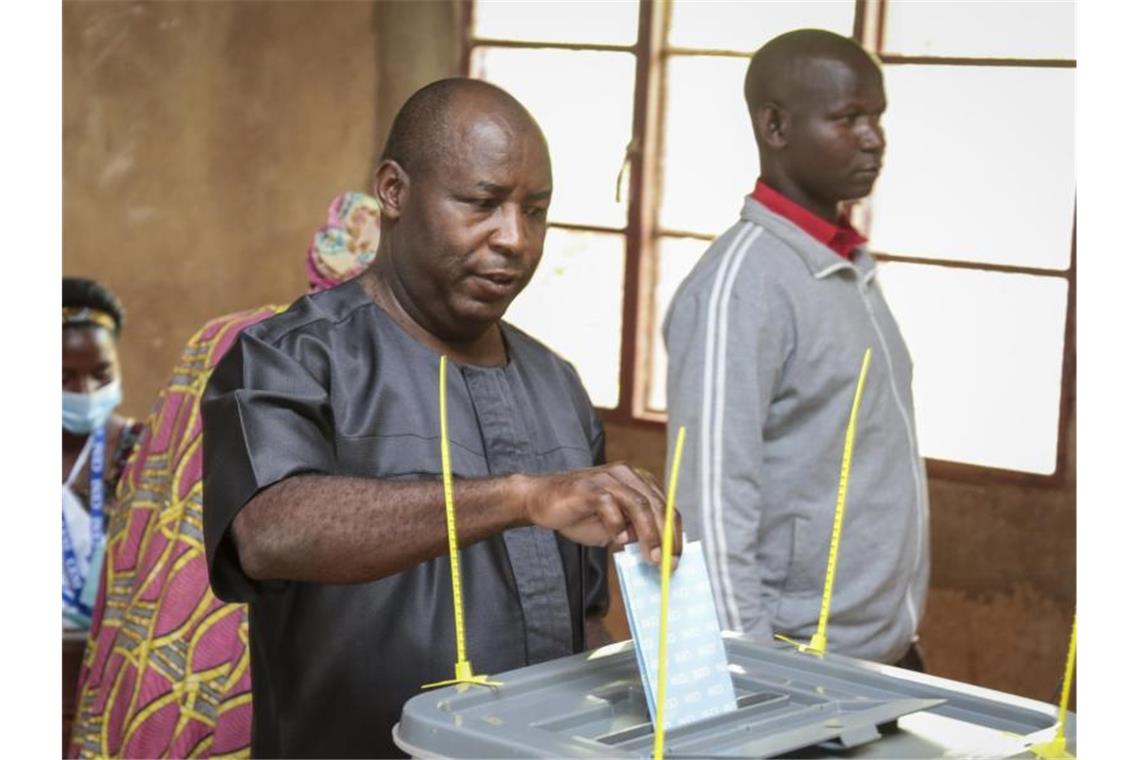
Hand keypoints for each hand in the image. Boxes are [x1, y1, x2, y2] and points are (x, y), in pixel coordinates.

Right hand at [514, 463, 682, 564]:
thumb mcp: (613, 526)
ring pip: (637, 503)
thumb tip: (659, 550)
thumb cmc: (579, 513)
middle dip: (665, 536)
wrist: (540, 500)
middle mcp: (625, 475)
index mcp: (636, 481)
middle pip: (655, 504)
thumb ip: (634, 531)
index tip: (677, 558)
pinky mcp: (587, 486)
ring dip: (648, 533)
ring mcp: (606, 478)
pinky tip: (618, 541)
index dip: (674, 532)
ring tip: (651, 557)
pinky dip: (616, 524)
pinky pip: (608, 503)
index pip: (664, 505)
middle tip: (667, 562)